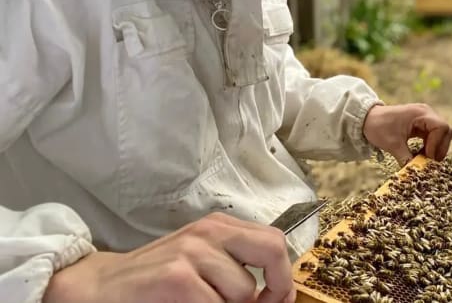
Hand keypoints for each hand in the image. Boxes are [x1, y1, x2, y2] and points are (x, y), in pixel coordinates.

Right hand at [43, 213, 293, 302]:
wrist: (98, 287)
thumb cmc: (155, 281)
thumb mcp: (200, 263)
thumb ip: (235, 268)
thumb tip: (275, 296)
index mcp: (220, 227)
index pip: (274, 242)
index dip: (283, 278)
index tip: (276, 301)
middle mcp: (210, 232)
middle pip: (272, 251)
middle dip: (275, 290)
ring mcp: (192, 252)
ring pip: (243, 291)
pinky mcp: (175, 277)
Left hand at [362, 103, 451, 163]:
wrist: (366, 119)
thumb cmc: (378, 127)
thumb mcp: (392, 145)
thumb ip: (406, 159)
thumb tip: (416, 175)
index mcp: (421, 113)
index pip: (441, 128)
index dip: (437, 144)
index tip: (427, 157)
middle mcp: (426, 113)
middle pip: (446, 131)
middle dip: (440, 148)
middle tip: (430, 162)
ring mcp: (425, 118)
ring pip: (442, 134)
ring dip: (436, 148)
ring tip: (425, 160)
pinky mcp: (422, 124)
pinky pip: (434, 136)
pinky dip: (431, 146)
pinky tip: (422, 155)